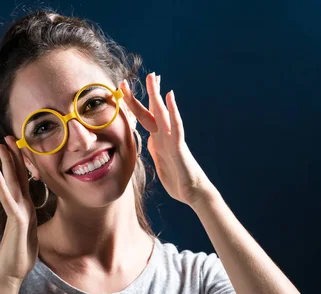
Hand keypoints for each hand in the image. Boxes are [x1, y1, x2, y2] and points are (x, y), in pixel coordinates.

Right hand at [0, 135, 38, 284]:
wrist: (11, 273)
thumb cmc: (20, 255)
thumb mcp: (30, 234)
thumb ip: (28, 221)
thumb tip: (28, 215)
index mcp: (25, 208)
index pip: (23, 181)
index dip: (21, 163)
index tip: (19, 146)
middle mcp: (19, 207)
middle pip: (16, 177)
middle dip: (12, 156)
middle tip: (6, 137)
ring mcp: (16, 213)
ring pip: (11, 184)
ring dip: (6, 165)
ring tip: (0, 147)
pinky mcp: (15, 223)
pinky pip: (9, 201)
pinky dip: (3, 187)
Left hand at [120, 73, 217, 206]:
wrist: (192, 192)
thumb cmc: (177, 178)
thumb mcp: (160, 161)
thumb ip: (155, 149)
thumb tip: (149, 140)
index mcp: (157, 139)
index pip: (145, 117)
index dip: (136, 102)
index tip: (128, 88)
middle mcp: (164, 135)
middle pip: (151, 110)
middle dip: (146, 93)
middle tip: (144, 73)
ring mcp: (172, 139)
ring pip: (162, 114)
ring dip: (156, 95)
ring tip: (154, 78)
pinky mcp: (178, 147)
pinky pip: (175, 126)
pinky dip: (172, 111)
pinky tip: (170, 98)